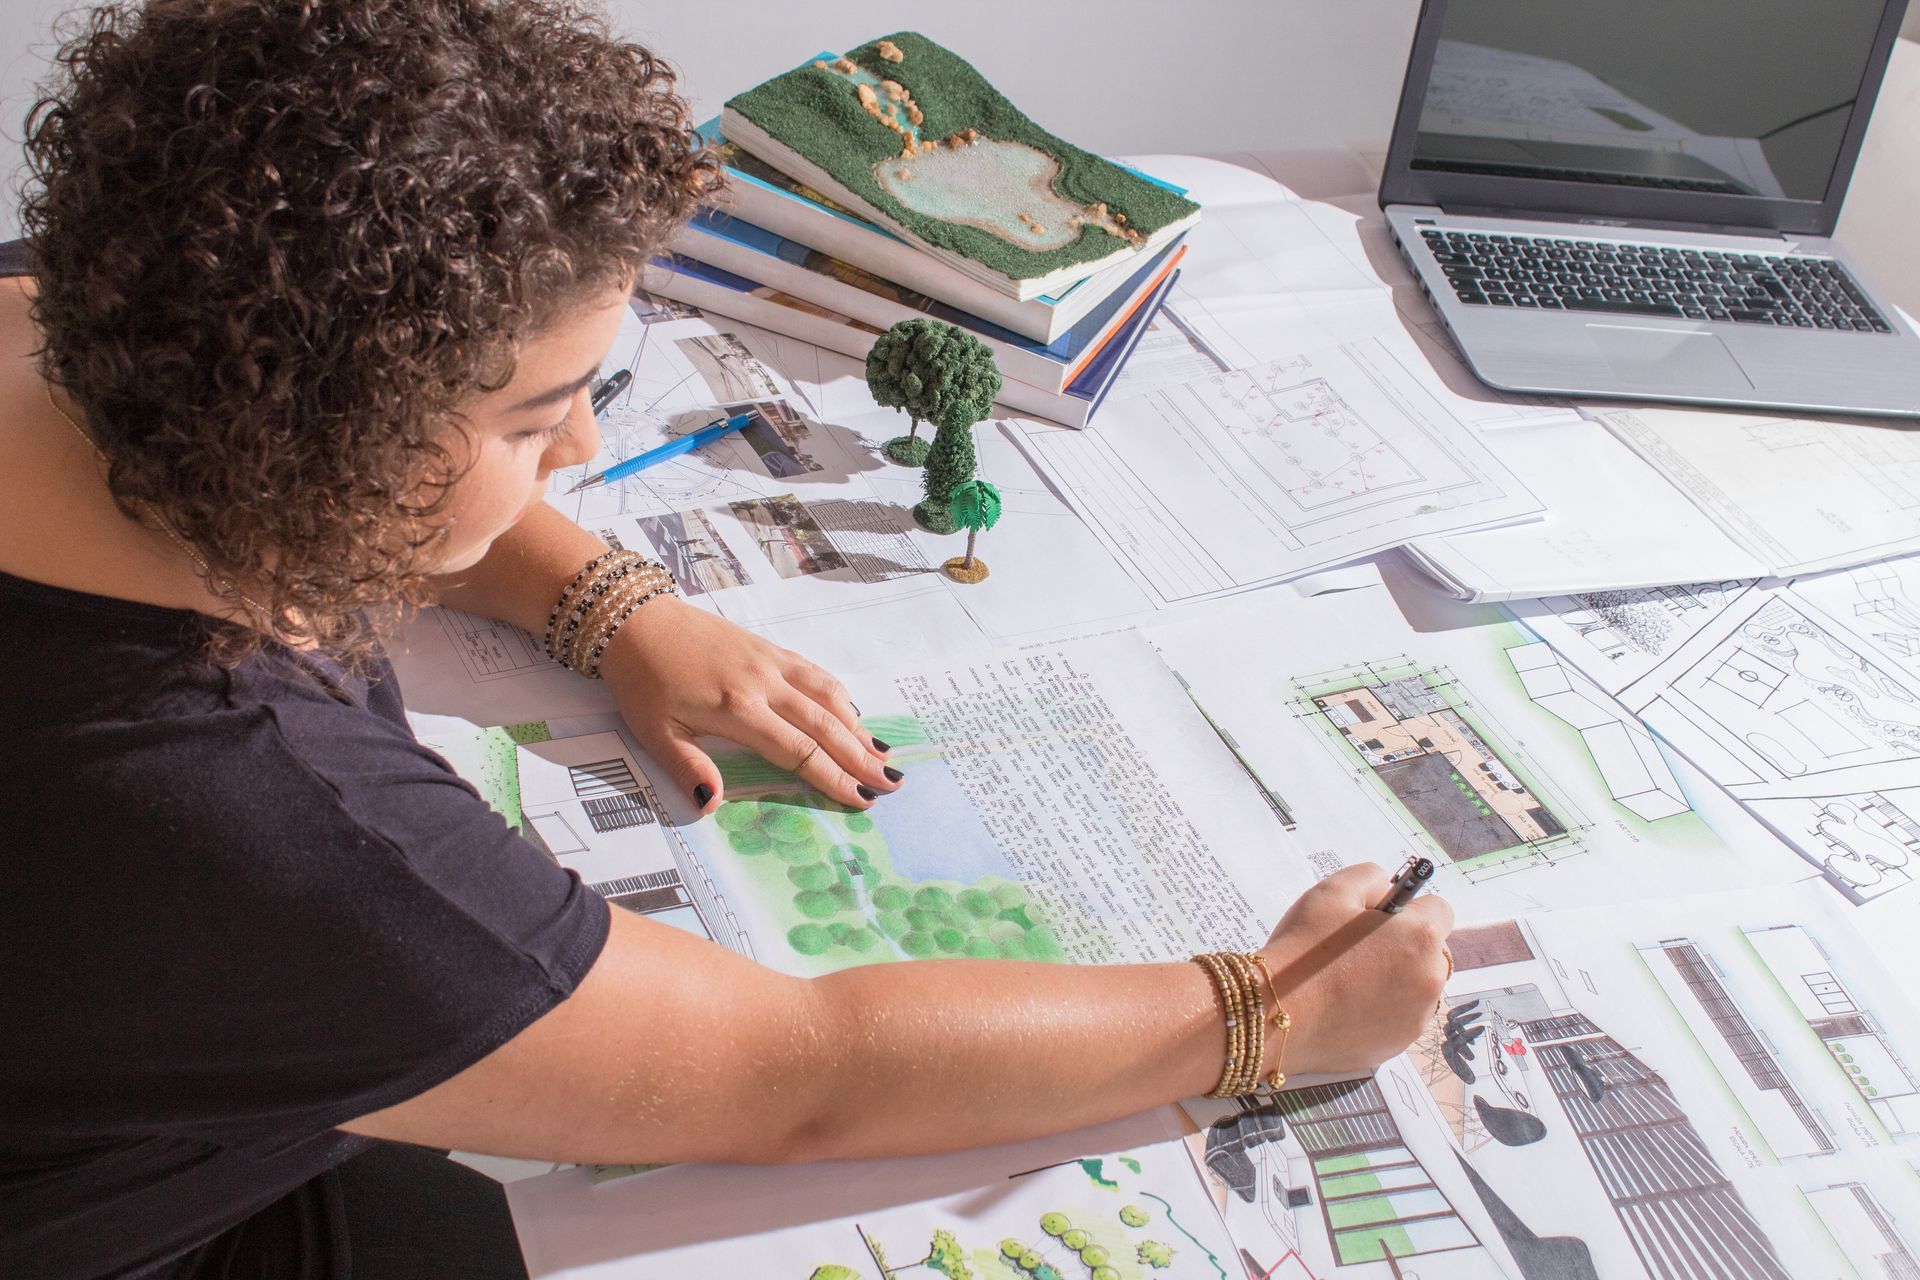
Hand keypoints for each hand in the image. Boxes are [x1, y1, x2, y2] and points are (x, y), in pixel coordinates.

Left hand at [597, 596, 901, 814]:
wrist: (637, 620)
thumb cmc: (642, 680)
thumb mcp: (653, 731)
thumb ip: (688, 767)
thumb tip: (712, 805)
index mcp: (737, 710)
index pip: (797, 752)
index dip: (831, 778)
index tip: (859, 799)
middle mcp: (763, 684)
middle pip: (823, 726)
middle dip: (859, 758)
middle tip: (890, 783)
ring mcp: (770, 662)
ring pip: (827, 696)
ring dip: (858, 726)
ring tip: (882, 754)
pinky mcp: (769, 648)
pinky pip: (814, 673)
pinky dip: (839, 695)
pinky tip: (851, 712)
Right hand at [1257, 864, 1452, 1077]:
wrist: (1272, 1013)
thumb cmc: (1304, 948)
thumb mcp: (1332, 891)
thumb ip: (1371, 878)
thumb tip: (1387, 890)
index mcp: (1421, 937)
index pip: (1439, 910)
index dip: (1409, 909)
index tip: (1379, 917)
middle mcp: (1430, 980)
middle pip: (1431, 952)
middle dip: (1406, 946)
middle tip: (1358, 948)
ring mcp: (1416, 1019)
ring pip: (1416, 988)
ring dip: (1396, 980)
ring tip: (1347, 980)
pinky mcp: (1396, 1046)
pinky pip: (1397, 1019)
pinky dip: (1380, 1011)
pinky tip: (1343, 1006)